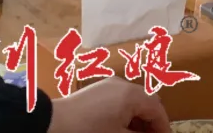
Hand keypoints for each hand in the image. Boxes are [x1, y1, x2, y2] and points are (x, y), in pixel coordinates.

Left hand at [47, 77, 168, 132]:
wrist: (50, 124)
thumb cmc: (88, 131)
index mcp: (131, 94)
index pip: (157, 108)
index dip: (163, 126)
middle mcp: (122, 84)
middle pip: (146, 102)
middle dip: (151, 121)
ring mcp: (108, 86)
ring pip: (132, 101)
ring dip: (137, 118)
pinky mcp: (96, 91)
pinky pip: (119, 100)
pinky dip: (125, 114)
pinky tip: (119, 127)